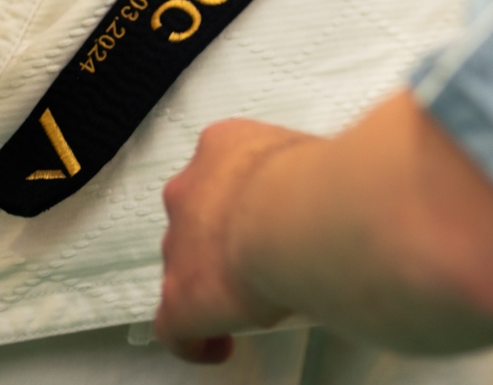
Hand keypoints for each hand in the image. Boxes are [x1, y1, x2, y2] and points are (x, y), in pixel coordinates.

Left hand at [155, 117, 300, 362]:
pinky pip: (174, 327)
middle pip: (194, 221)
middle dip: (218, 241)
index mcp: (220, 147)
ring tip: (245, 302)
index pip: (218, 171)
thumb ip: (295, 171)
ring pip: (182, 268)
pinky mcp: (178, 297)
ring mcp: (177, 245)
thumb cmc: (315, 181)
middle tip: (256, 258)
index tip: (260, 216)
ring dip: (208, 283)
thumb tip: (318, 188)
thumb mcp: (305, 155)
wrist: (294, 215)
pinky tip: (220, 345)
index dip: (238, 198)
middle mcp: (189, 191)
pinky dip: (195, 339)